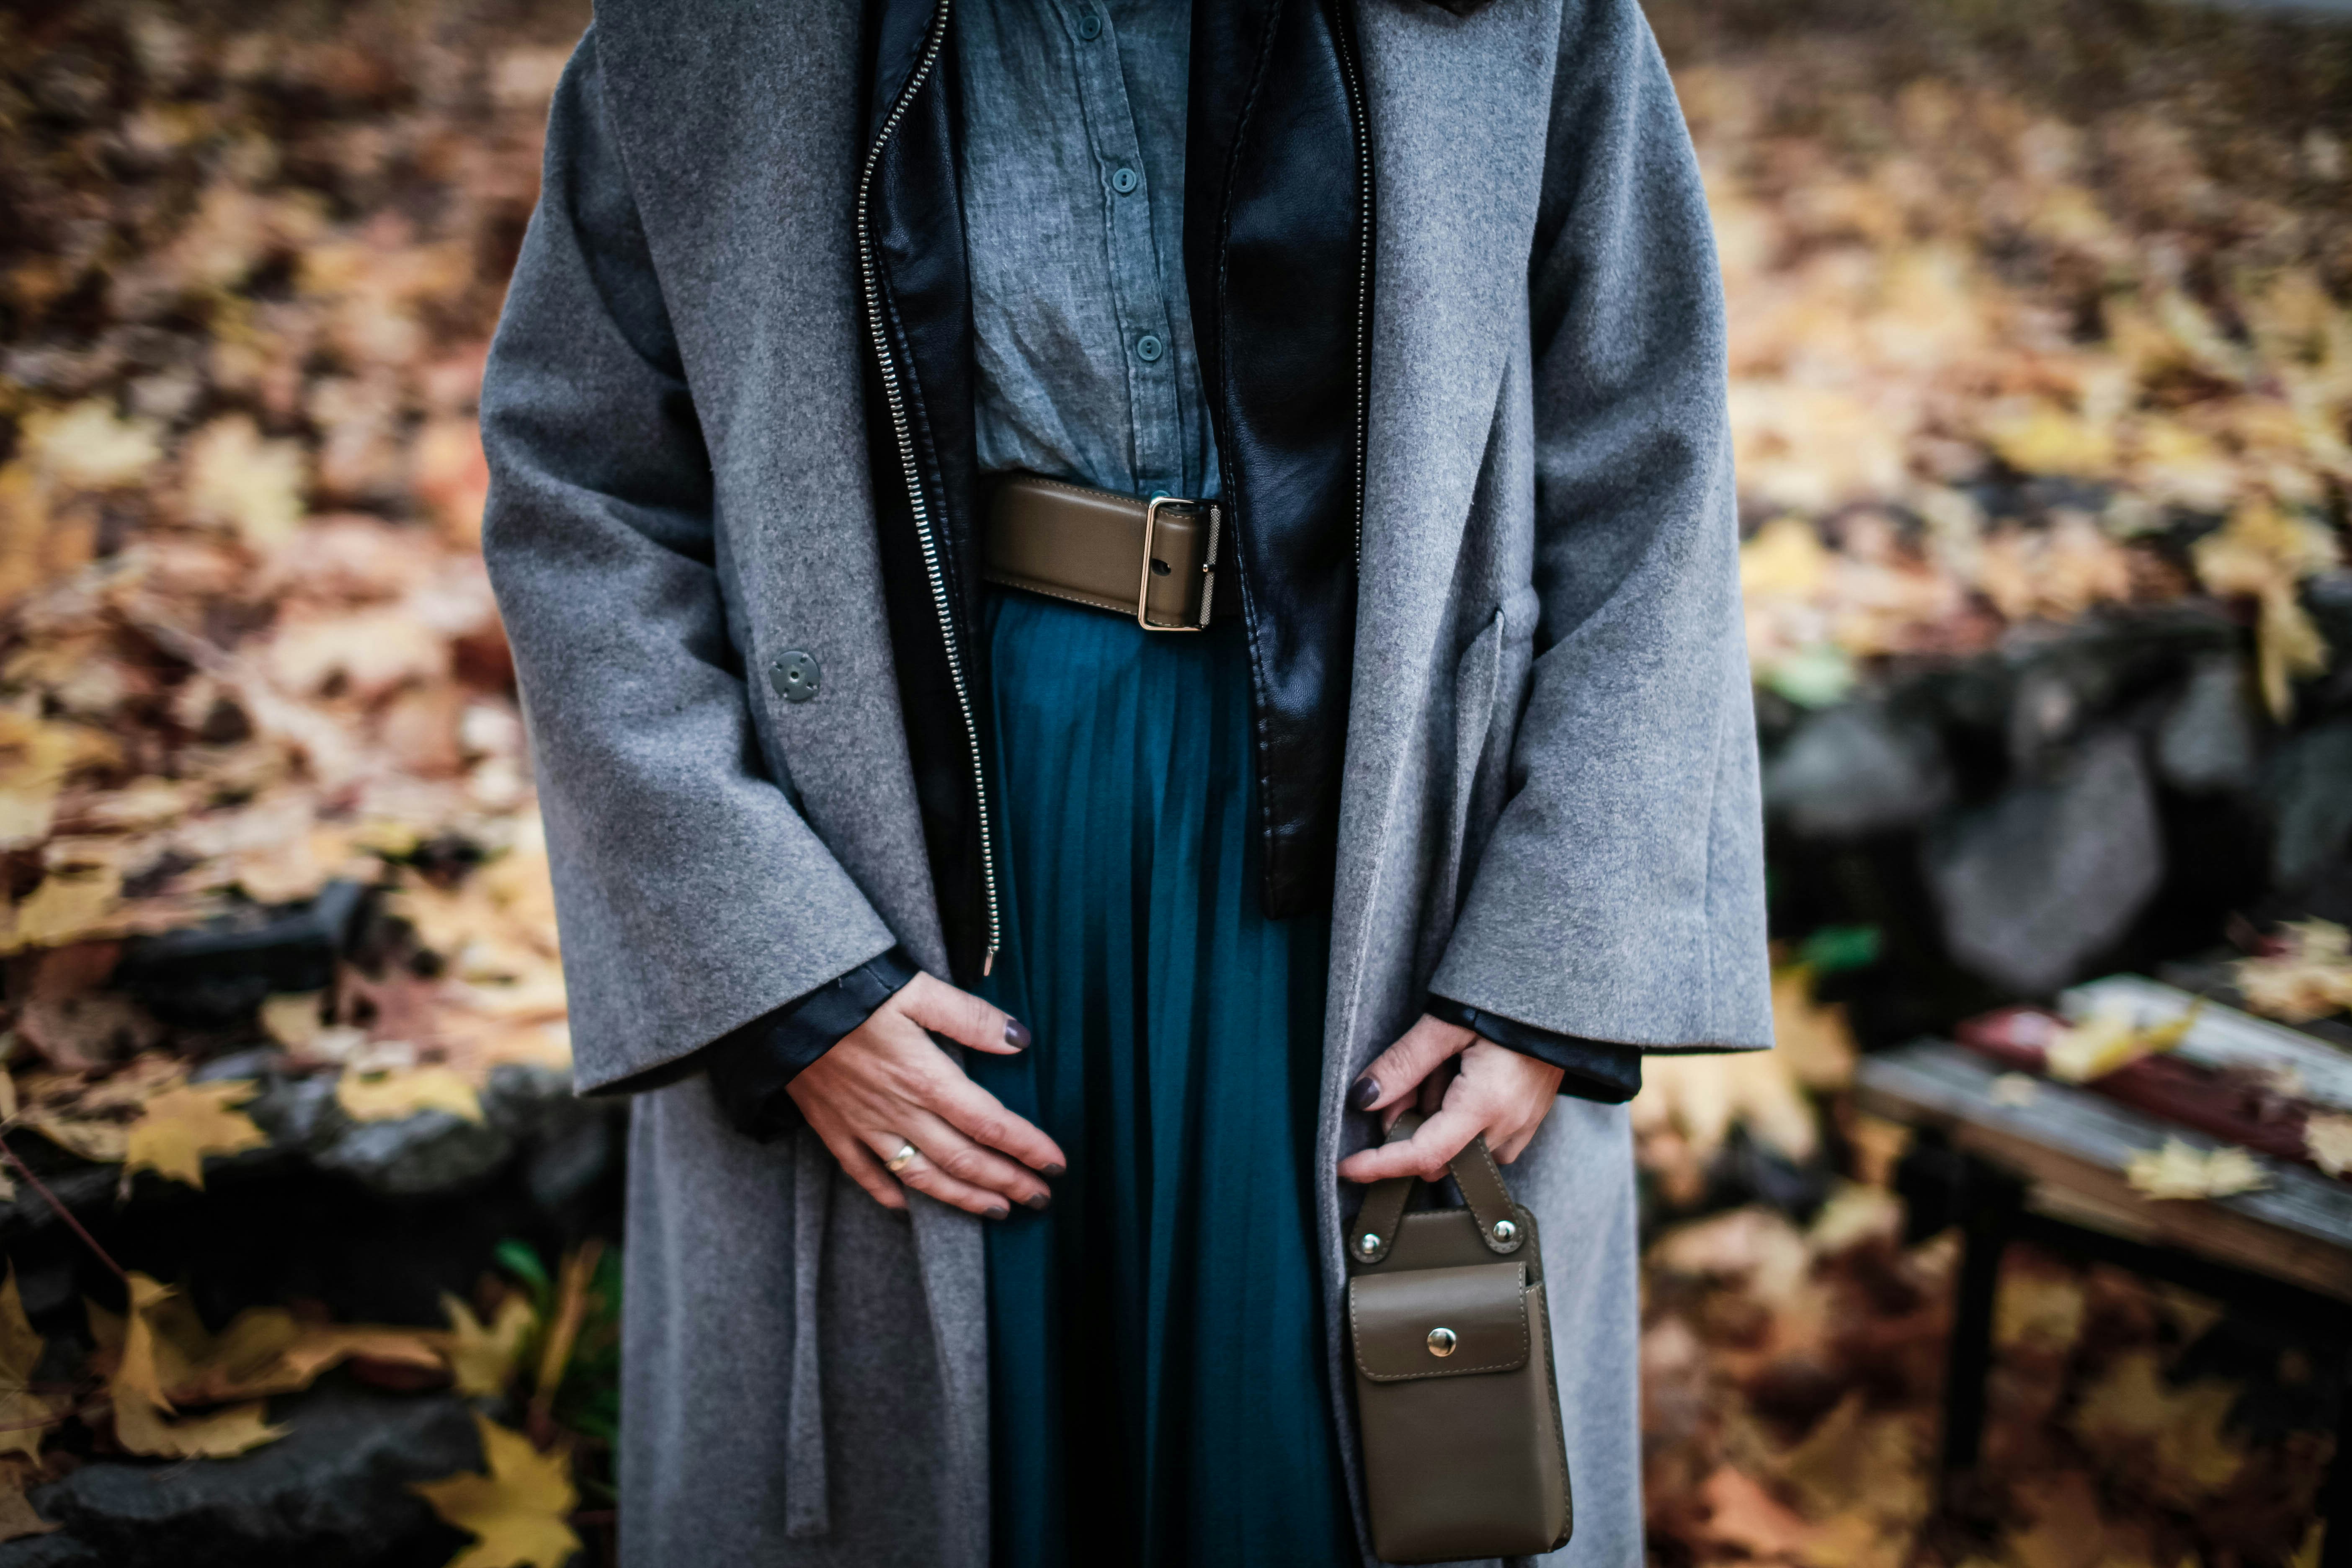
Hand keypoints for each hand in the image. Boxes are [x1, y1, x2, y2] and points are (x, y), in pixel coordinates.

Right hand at [787, 972, 1065, 1219]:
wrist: (778, 1005)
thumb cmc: (851, 988)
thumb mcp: (918, 989)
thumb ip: (970, 1017)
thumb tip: (1019, 1041)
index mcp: (927, 1078)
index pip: (990, 1124)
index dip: (1026, 1147)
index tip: (1056, 1163)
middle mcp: (900, 1112)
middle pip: (964, 1160)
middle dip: (1007, 1182)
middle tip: (1040, 1198)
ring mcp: (864, 1126)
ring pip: (922, 1177)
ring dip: (963, 1199)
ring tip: (996, 1210)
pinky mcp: (833, 1128)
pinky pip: (864, 1173)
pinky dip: (888, 1193)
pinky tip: (908, 1206)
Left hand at [1334, 1014, 1564, 1184]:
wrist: (1559, 992)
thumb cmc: (1505, 1002)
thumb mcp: (1444, 1025)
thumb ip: (1402, 1065)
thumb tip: (1363, 1099)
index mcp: (1487, 1104)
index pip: (1424, 1154)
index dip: (1381, 1165)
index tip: (1348, 1166)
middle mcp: (1509, 1126)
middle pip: (1437, 1155)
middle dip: (1408, 1126)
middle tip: (1404, 1081)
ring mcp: (1523, 1127)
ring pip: (1457, 1149)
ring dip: (1434, 1118)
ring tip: (1443, 1067)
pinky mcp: (1529, 1121)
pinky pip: (1482, 1138)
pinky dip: (1458, 1117)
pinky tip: (1460, 1077)